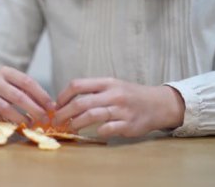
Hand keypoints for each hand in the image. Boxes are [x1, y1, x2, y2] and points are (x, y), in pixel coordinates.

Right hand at [0, 66, 52, 124]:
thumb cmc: (1, 86)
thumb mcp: (13, 82)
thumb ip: (29, 91)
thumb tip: (50, 106)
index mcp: (6, 72)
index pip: (27, 82)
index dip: (41, 96)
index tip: (52, 107)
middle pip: (17, 96)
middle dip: (34, 109)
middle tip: (45, 120)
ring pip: (4, 107)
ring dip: (20, 118)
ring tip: (31, 124)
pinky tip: (7, 124)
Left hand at [54, 78, 184, 137]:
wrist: (158, 104)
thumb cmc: (130, 95)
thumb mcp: (113, 86)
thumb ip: (93, 91)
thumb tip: (66, 101)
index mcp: (107, 82)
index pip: (77, 85)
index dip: (63, 95)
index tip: (57, 105)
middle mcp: (113, 94)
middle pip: (81, 103)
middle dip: (64, 113)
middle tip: (56, 120)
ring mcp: (121, 110)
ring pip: (92, 116)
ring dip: (76, 123)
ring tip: (70, 127)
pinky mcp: (128, 124)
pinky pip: (107, 129)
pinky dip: (97, 131)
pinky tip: (94, 132)